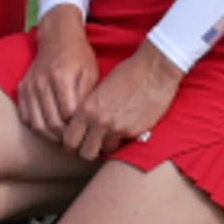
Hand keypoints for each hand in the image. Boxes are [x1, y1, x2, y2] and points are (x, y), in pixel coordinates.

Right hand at [12, 6, 98, 144]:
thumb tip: (86, 122)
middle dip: (65, 138)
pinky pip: (26, 116)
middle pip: (51, 123)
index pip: (68, 116)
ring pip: (37, 123)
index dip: (78, 130)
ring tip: (64, 139)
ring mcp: (30, 85)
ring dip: (51, 136)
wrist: (57, 36)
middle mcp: (41, 83)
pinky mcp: (23, 87)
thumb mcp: (91, 73)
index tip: (87, 135)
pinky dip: (37, 127)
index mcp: (61, 78)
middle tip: (77, 143)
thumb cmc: (79, 55)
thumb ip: (87, 97)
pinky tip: (50, 128)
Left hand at [63, 41, 183, 162]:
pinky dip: (121, 141)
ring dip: (105, 147)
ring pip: (105, 151)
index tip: (74, 144)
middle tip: (89, 147)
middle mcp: (100, 122)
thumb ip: (89, 107)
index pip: (70, 140)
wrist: (153, 71)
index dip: (70, 145)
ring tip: (106, 139)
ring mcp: (118, 129)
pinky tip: (123, 130)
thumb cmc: (126, 73)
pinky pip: (123, 144)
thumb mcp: (99, 88)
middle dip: (85, 152)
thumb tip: (84, 122)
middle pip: (85, 153)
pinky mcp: (135, 132)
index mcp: (86, 109)